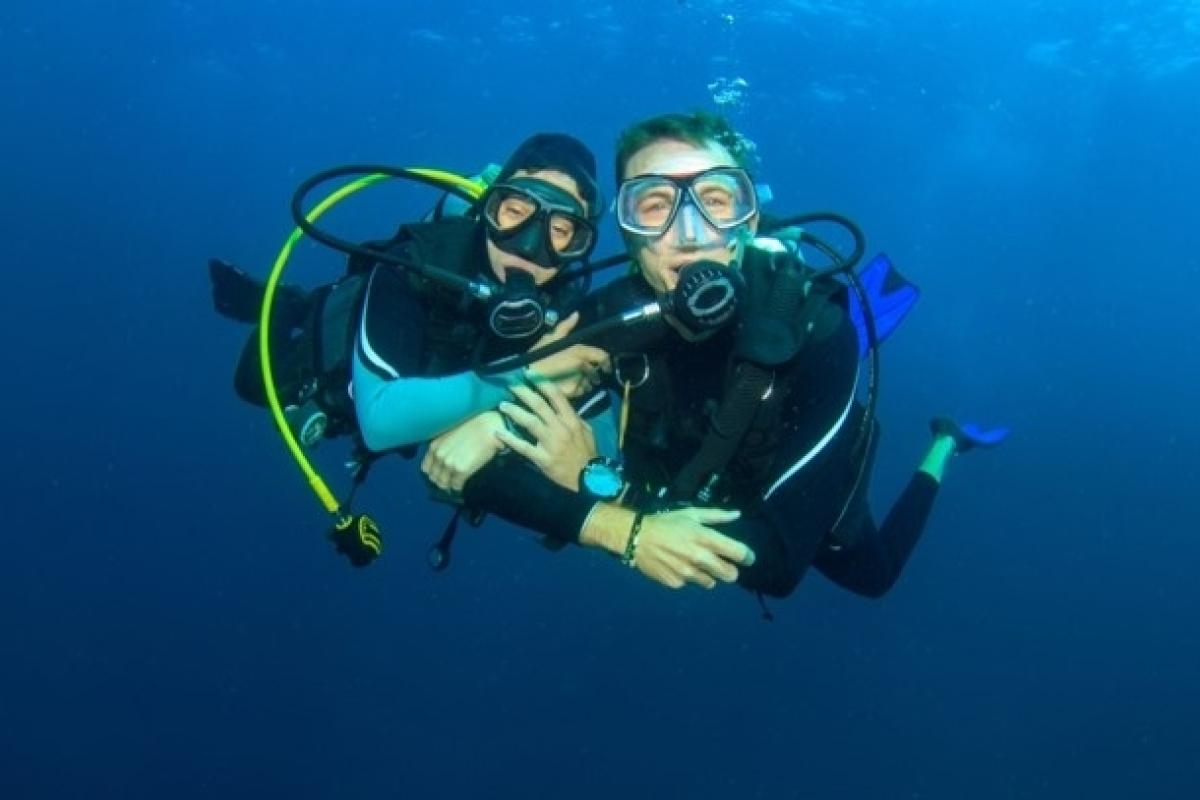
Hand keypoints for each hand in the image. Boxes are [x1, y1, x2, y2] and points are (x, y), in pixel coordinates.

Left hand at [420, 411, 506, 492]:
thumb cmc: (472, 427)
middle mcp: (439, 456)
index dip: (433, 473)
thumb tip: (443, 460)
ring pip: (444, 484)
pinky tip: (462, 484)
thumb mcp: (449, 434)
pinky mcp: (461, 471)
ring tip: (455, 483)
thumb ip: (442, 447)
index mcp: (434, 447)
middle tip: (449, 481)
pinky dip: (458, 486)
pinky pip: (456, 485)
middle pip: (434, 478)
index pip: (426, 468)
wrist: (488, 428)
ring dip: (449, 485)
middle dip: (441, 480)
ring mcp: (449, 464)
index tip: (440, 475)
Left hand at [495, 381, 597, 490]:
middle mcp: (560, 428)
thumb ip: (574, 418)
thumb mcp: (586, 431)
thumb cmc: (587, 454)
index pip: (556, 396)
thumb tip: (562, 407)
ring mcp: (550, 443)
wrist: (587, 478)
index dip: (542, 383)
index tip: (530, 374)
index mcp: (571, 420)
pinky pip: (523, 446)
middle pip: (539, 405)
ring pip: (529, 422)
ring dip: (515, 411)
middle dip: (524, 392)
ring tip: (502, 404)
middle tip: (511, 384)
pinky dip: (509, 439)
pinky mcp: (541, 458)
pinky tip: (498, 432)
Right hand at [527, 312, 610, 397]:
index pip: (602, 356)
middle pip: (596, 372)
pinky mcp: (573, 393)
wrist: (525, 376)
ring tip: (573, 381)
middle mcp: (583, 366)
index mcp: (579, 351)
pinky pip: (581, 392)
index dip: (606, 362)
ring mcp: (579, 380)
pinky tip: (567, 387)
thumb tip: (576, 314)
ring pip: (589, 384)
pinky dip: (577, 391)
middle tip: (584, 375)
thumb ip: (565, 327)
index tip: (605, 367)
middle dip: (592, 374)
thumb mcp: (550, 338)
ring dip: (585, 383)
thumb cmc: (537, 355)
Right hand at [633, 507, 755, 589]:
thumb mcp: (691, 514)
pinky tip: (677, 566)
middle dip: (730, 570)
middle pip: (730, 575)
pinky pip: (689, 584)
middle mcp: (699, 558)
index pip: (738, 553)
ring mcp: (687, 573)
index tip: (747, 558)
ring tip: (695, 563)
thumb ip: (717, 516)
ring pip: (711, 582)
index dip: (747, 557)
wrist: (635, 537)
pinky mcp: (675, 583)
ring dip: (708, 575)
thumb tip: (737, 514)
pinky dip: (687, 577)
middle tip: (722, 564)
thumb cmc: (666, 522)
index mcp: (705, 538)